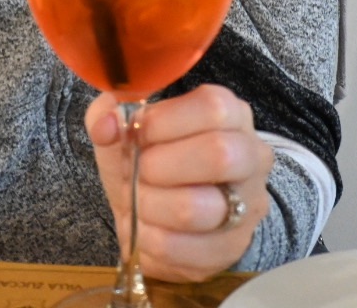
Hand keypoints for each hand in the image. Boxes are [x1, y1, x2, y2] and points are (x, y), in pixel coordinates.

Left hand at [86, 84, 273, 282]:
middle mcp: (250, 156)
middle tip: (138, 171)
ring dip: (150, 205)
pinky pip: (186, 248)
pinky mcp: (232, 247)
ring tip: (136, 201)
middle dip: (160, 166)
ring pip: (197, 208)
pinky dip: (152, 239)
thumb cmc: (153, 159)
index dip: (165, 121)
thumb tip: (105, 125)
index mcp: (229, 114)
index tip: (135, 133)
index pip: (212, 107)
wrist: (165, 212)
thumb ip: (109, 114)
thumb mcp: (128, 128)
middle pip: (219, 155)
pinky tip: (144, 228)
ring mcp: (248, 205)